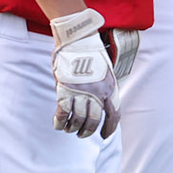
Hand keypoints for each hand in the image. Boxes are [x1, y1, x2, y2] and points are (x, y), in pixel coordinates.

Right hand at [50, 9, 118, 138]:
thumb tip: (100, 104)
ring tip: (70, 129)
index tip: (103, 136)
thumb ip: (104, 87)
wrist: (78, 37)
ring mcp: (81, 92)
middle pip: (93, 120)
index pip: (114, 115)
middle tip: (82, 134)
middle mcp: (97, 92)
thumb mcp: (106, 70)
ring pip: (78, 120)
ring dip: (73, 128)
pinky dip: (60, 122)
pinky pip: (62, 113)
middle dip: (87, 131)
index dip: (109, 128)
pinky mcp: (65, 89)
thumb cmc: (91, 52)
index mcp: (110, 87)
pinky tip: (59, 125)